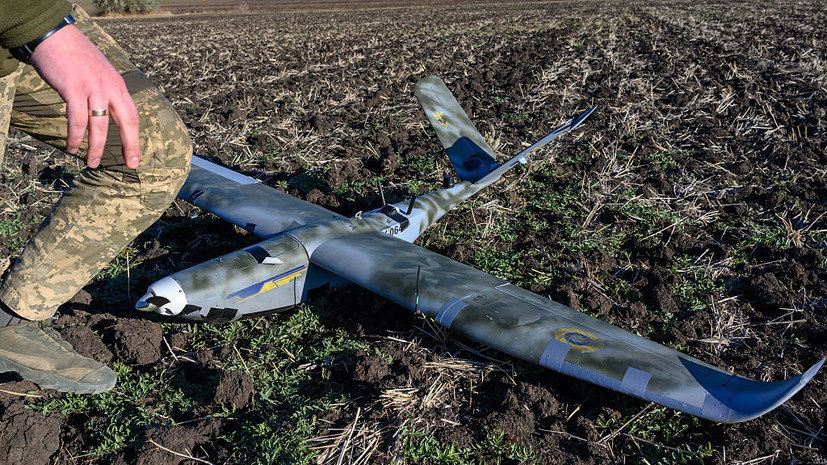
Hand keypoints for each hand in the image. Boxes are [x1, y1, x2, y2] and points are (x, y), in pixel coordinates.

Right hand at [29, 24, 139, 168]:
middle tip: (130, 165)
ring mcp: (93, 88)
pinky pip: (77, 119)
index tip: (135, 157)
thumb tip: (108, 113)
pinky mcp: (73, 89)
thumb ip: (107, 92)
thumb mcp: (101, 73)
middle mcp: (110, 88)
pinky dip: (75, 136)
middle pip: (127, 122)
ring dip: (96, 147)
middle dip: (130, 146)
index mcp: (118, 86)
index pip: (133, 116)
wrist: (55, 37)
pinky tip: (72, 147)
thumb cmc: (76, 57)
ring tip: (92, 162)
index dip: (135, 138)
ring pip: (99, 125)